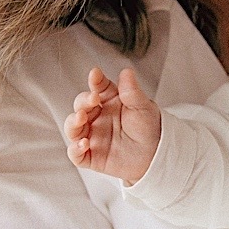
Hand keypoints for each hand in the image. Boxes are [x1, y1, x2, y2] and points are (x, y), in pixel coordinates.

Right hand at [64, 66, 160, 180]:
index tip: (95, 74)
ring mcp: (92, 136)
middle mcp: (97, 117)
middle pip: (81, 105)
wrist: (156, 156)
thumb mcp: (143, 108)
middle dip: (83, 102)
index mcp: (109, 102)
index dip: (95, 81)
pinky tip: (84, 144)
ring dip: (73, 122)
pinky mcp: (91, 156)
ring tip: (81, 118)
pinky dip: (75, 149)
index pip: (97, 88)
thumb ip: (132, 92)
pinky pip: (76, 153)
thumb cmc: (148, 129)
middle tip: (93, 99)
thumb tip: (127, 72)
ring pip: (72, 127)